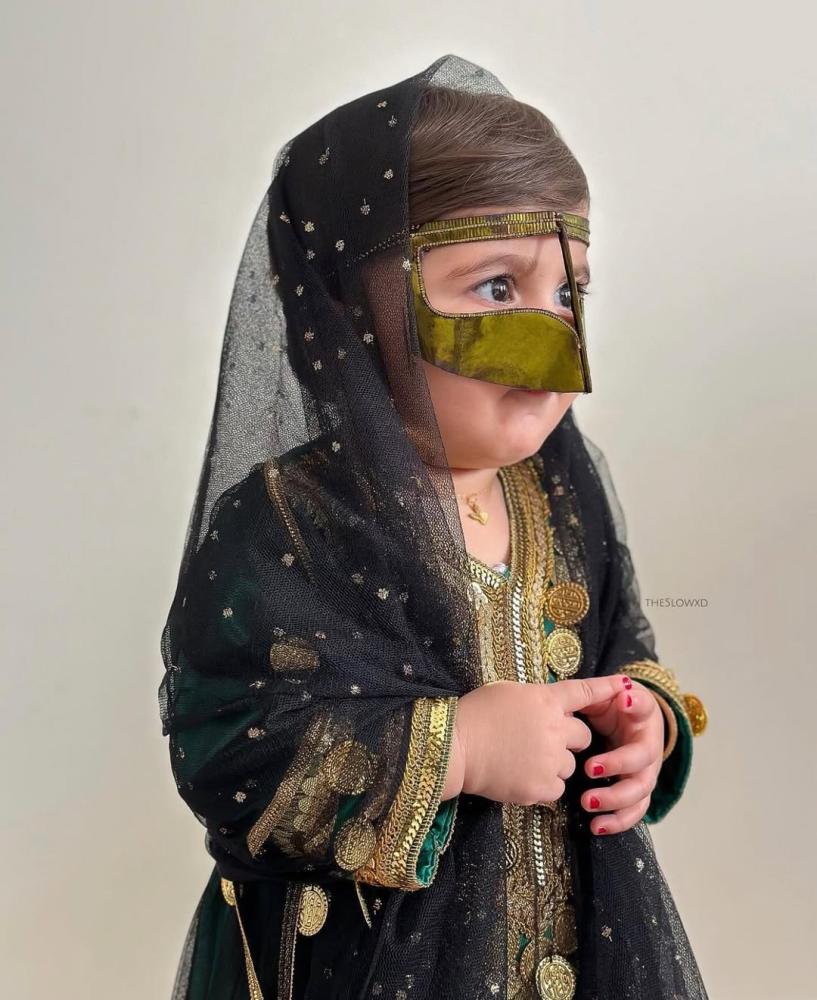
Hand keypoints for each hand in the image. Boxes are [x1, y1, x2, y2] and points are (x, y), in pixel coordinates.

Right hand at [441, 675, 632, 804]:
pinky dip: (543, 785)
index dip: (606, 688)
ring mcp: (550, 759)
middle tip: (539, 741)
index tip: (625, 683)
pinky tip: (519, 775)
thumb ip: (536, 699)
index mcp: (545, 700)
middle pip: (582, 735)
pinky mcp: (541, 787)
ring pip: (570, 765)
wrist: (455, 748)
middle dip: (568, 739)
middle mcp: (554, 728)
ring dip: (554, 764)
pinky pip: (557, 788)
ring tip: (522, 759)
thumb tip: (550, 706)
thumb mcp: (507, 692)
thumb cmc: (474, 715)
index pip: (583, 692)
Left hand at [578, 676, 664, 834]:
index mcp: (644, 717)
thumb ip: (611, 689)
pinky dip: (617, 822)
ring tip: (588, 802)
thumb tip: (622, 690)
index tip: (622, 702)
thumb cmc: (616, 704)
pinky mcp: (637, 792)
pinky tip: (597, 827)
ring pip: (639, 793)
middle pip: (643, 763)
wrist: (626, 720)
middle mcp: (650, 748)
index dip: (635, 707)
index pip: (644, 710)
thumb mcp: (613, 691)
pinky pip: (633, 812)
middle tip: (590, 768)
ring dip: (616, 801)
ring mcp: (646, 773)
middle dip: (618, 767)